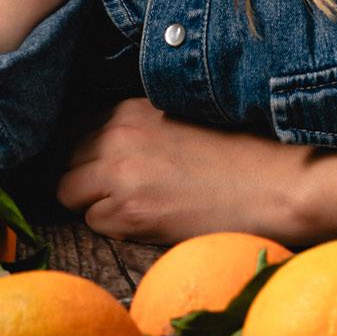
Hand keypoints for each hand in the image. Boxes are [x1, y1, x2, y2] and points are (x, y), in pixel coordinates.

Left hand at [55, 97, 307, 244]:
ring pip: (68, 192)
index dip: (84, 152)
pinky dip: (114, 227)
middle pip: (63, 160)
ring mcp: (120, 173)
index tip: (100, 167)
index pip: (72, 129)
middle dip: (83, 178)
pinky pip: (94, 223)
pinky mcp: (131, 211)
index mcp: (128, 108)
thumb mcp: (176, 120)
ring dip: (93, 203)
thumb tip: (94, 144)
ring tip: (136, 205)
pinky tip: (150, 220)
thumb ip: (134, 127)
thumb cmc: (234, 154)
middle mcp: (116, 135)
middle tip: (118, 191)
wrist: (274, 185)